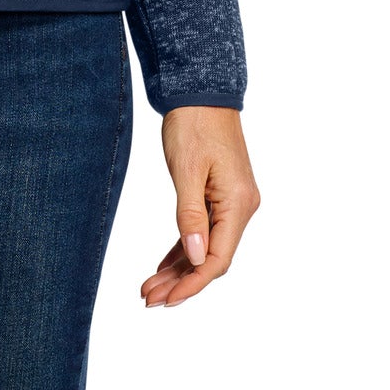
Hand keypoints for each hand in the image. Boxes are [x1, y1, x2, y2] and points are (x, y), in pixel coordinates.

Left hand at [141, 106, 259, 307]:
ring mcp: (232, 201)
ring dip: (180, 267)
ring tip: (150, 287)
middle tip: (148, 299)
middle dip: (181, 281)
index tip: (165, 300)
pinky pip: (204, 230)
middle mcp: (241, 207)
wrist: (201, 89)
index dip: (192, 283)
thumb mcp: (186, 168)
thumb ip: (190, 215)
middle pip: (211, 257)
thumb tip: (195, 257)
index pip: (217, 258)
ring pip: (206, 246)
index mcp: (238, 203)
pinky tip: (166, 264)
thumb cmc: (193, 123)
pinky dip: (184, 248)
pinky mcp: (221, 194)